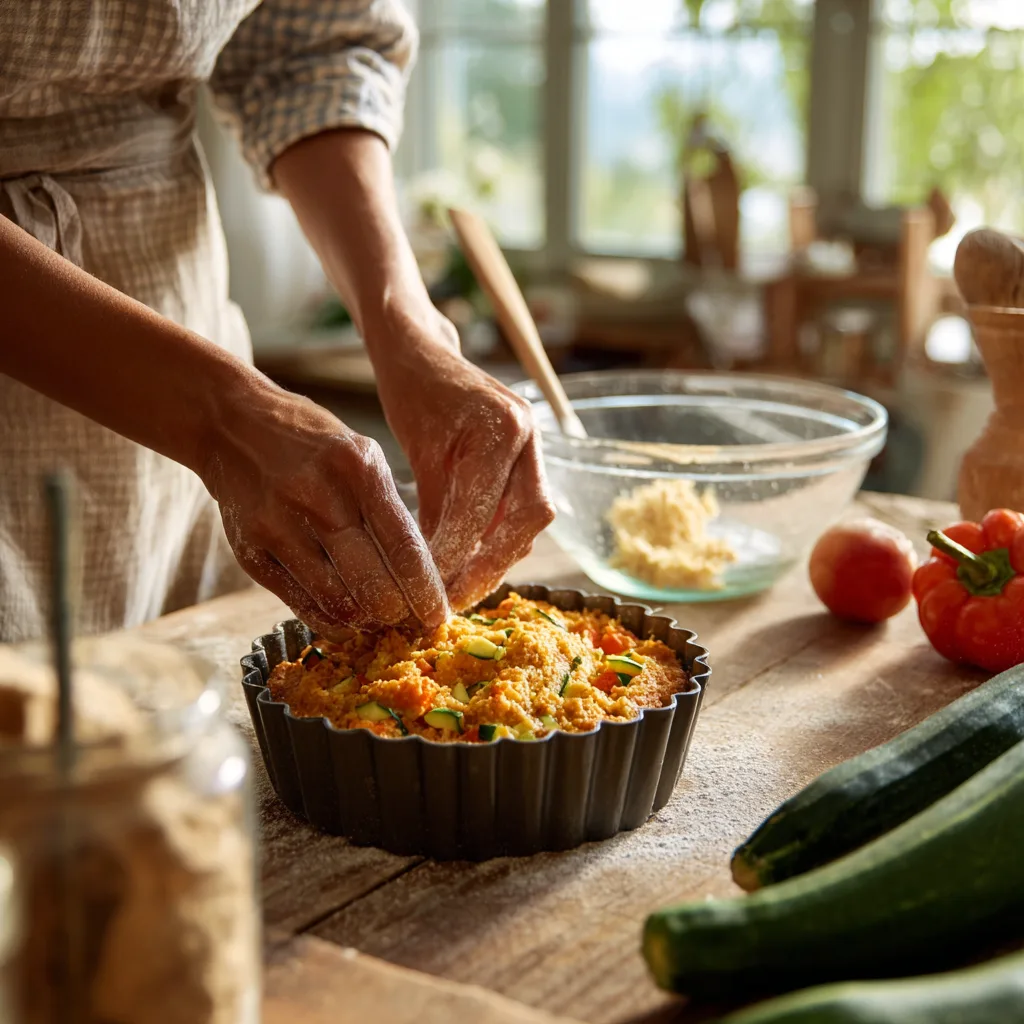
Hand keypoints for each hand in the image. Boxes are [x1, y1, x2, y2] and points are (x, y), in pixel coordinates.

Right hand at [200, 381, 447, 637]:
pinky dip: (330, 620)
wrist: (231, 425)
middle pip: (374, 583)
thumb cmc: (311, 444)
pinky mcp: (250, 551)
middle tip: (409, 623)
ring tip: (379, 622)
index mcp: (359, 470)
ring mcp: (280, 526)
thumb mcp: (360, 456)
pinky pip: (300, 603)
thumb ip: (387, 508)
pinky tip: (346, 620)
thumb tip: (418, 574)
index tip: (437, 617)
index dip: (424, 592)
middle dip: (399, 614)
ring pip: (338, 601)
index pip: (404, 548)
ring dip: (365, 621)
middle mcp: (319, 499)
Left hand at [373, 314, 555, 608]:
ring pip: (529, 519)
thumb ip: (434, 509)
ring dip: (498, 557)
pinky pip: (520, 508)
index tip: (433, 589)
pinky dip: (497, 537)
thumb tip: (432, 571)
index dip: (460, 555)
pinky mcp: (527, 456)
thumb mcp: (415, 451)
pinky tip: (469, 562)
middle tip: (455, 601)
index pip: (483, 510)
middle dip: (492, 566)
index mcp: (500, 428)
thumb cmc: (410, 392)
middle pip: (528, 521)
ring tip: (459, 590)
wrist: (422, 350)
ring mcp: (533, 444)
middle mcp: (527, 435)